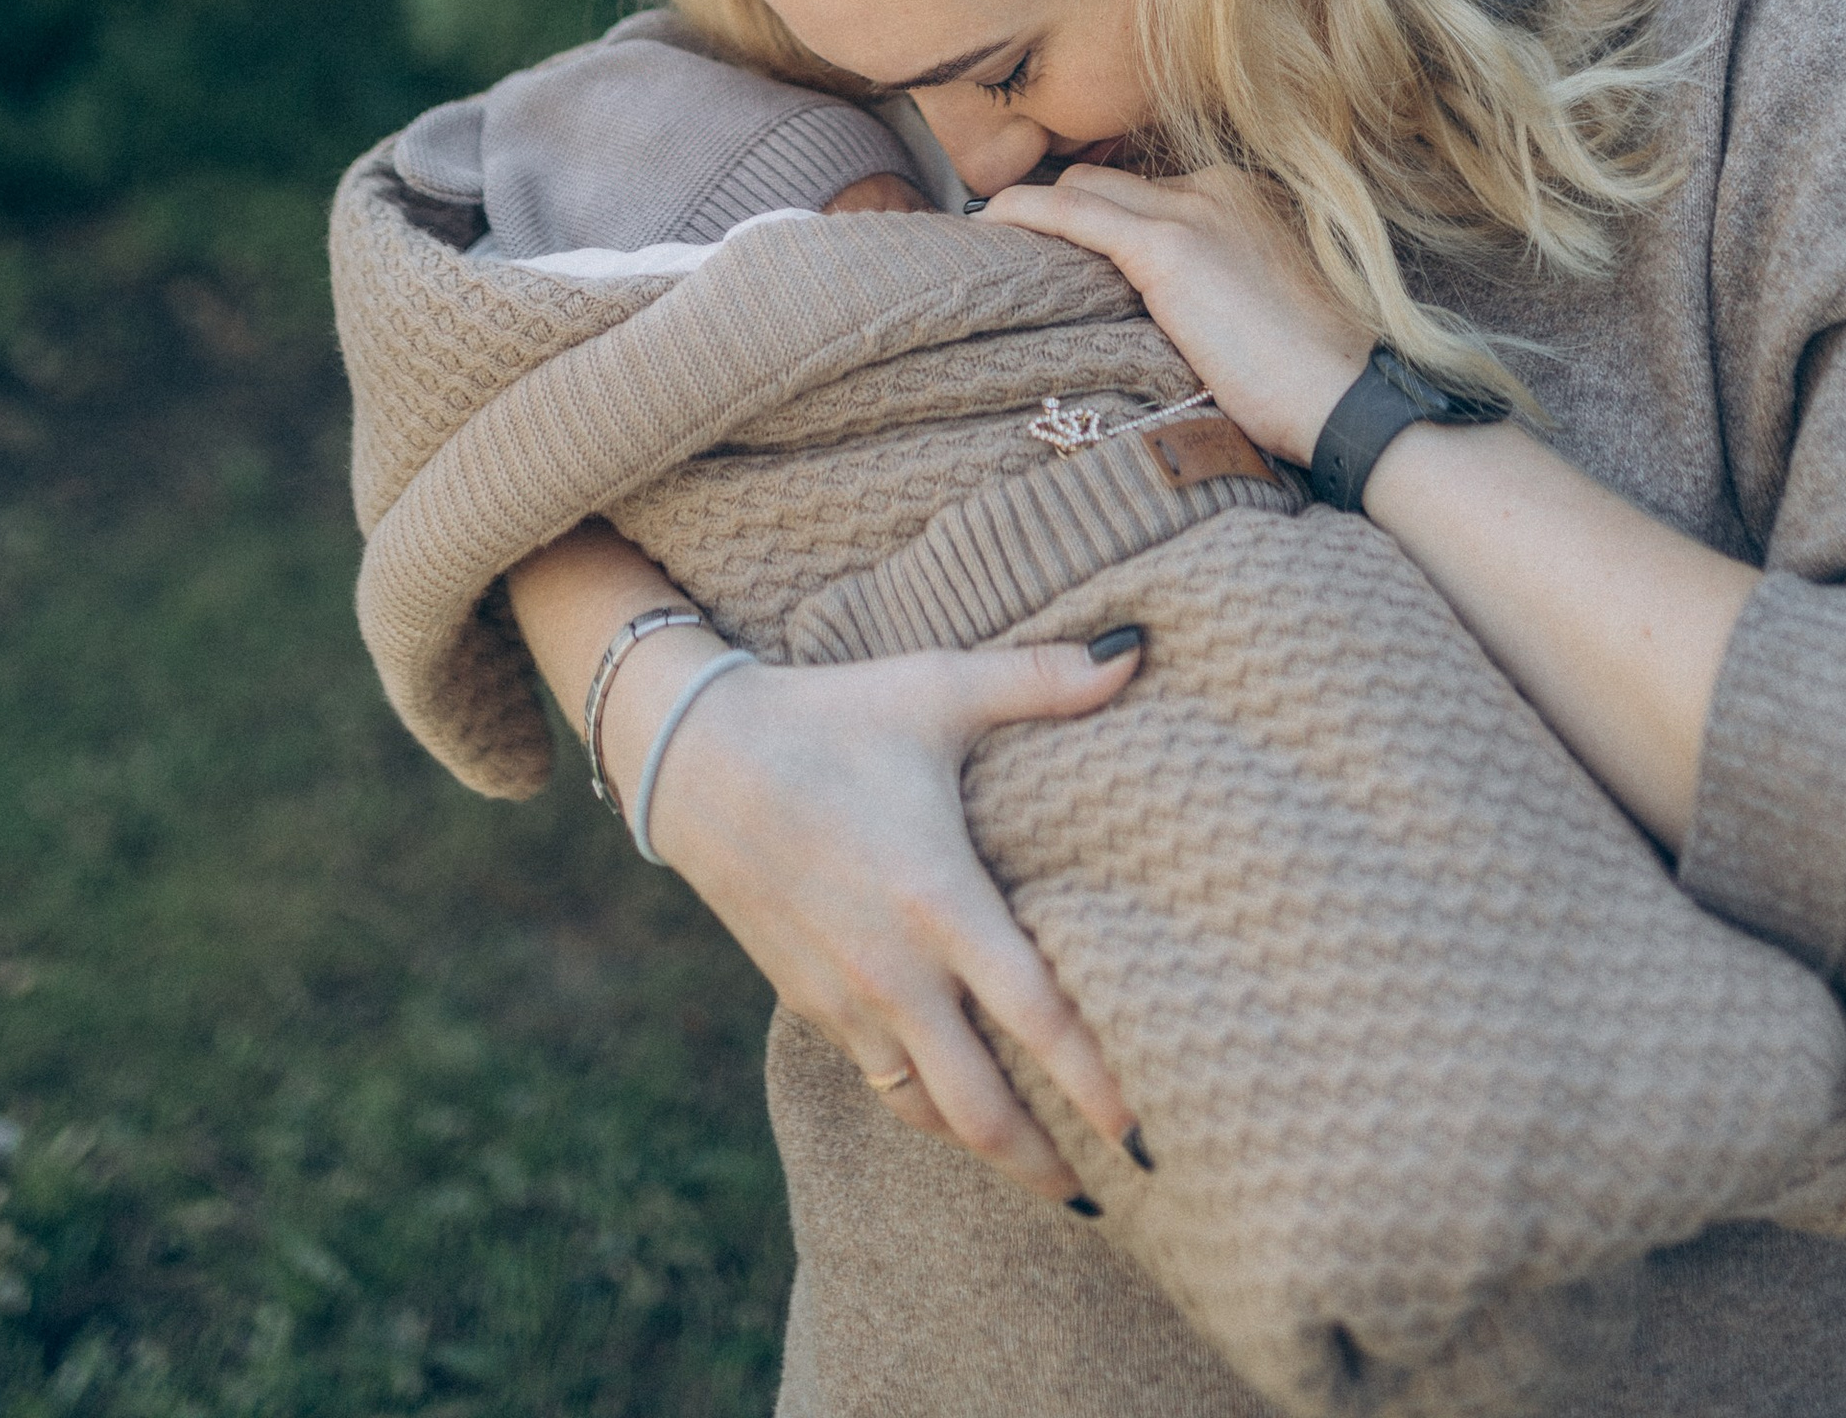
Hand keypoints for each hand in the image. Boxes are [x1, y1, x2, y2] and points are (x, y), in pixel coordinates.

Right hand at [627, 633, 1145, 1202]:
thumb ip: (1042, 678)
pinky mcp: (810, 1006)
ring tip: (1048, 1175)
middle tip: (1114, 1194)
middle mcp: (896, 972)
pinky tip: (959, 1112)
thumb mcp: (937, 688)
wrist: (696, 754)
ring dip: (989, 1149)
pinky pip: (883, 1083)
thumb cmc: (830, 715)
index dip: (1099, 1085)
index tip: (1149, 1132)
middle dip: (1049, 1165)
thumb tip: (1137, 650)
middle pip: (983, 1109)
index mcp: (940, 902)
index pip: (1040, 1020)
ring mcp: (848, 1001)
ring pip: (929, 1112)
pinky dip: (930, 1111)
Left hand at [984, 163, 1370, 464]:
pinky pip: (1074, 213)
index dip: (1100, 214)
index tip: (1063, 245)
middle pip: (1108, 181)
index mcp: (1241, 198)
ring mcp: (1193, 212)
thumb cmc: (1314, 377)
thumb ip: (1212, 288)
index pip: (1144, 187)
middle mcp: (1216, 188)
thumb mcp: (1262, 310)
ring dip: (1038, 213)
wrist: (1350, 396)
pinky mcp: (1168, 248)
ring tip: (993, 245)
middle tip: (1016, 250)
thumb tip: (1165, 312)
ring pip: (1086, 188)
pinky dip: (1026, 212)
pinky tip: (992, 222)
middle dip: (1063, 209)